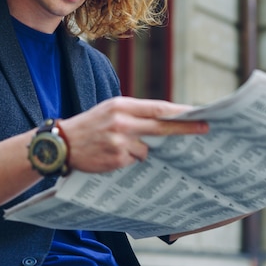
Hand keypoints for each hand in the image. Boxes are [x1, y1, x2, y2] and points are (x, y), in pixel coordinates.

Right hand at [58, 96, 207, 172]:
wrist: (61, 144)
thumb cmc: (90, 125)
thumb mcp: (110, 110)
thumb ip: (135, 113)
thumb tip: (164, 119)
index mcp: (121, 105)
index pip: (157, 108)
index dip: (178, 112)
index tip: (197, 113)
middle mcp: (122, 122)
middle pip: (161, 126)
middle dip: (184, 128)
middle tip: (204, 128)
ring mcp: (119, 142)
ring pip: (147, 148)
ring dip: (141, 148)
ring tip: (117, 144)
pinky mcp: (116, 159)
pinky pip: (134, 160)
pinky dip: (129, 158)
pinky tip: (112, 154)